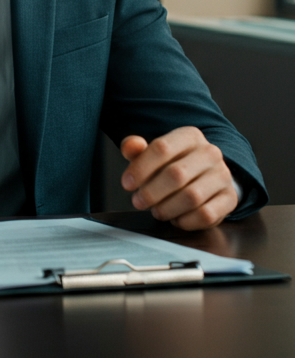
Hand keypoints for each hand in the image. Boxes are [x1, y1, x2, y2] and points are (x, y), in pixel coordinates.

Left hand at [120, 127, 237, 229]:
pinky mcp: (230, 199)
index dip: (140, 168)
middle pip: (176, 174)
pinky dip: (186, 221)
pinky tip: (175, 218)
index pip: (161, 148)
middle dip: (151, 192)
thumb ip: (136, 148)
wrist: (206, 175)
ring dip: (167, 208)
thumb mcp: (153, 152)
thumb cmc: (173, 163)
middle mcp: (210, 153)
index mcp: (189, 136)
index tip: (127, 183)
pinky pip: (206, 215)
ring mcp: (223, 176)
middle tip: (138, 201)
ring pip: (192, 197)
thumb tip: (131, 146)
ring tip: (156, 210)